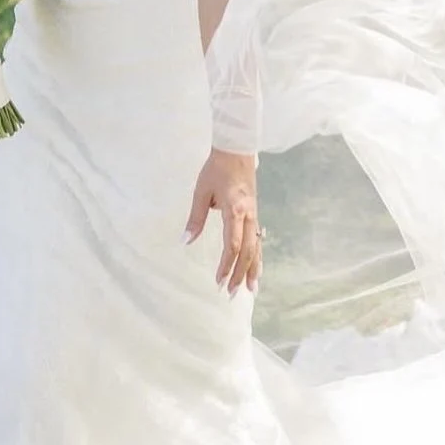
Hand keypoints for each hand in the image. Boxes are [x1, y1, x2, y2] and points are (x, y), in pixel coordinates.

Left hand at [184, 148, 261, 296]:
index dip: (226, 264)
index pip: (232, 244)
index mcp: (235, 210)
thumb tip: (185, 240)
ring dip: (253, 269)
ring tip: (251, 290)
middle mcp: (248, 216)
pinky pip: (258, 240)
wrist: (237, 150)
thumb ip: (195, 218)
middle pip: (247, 251)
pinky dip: (258, 257)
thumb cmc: (216, 169)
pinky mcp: (255, 214)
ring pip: (256, 248)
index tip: (217, 280)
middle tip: (231, 294)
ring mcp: (254, 215)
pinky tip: (257, 269)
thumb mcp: (201, 191)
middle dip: (239, 274)